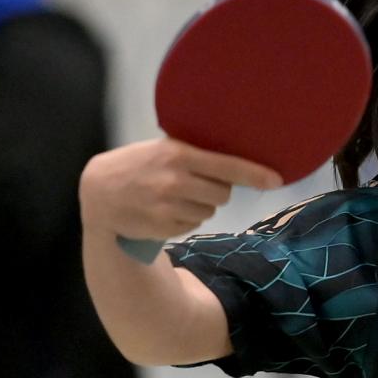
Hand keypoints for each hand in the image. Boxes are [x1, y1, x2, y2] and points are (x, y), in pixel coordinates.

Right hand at [79, 138, 281, 245]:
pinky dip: (185, 220)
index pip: (227, 165)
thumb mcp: (160, 150)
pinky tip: (164, 210)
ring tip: (171, 196)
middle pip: (223, 194)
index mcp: (177, 155)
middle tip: (192, 184)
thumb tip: (238, 162)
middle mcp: (175, 181)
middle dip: (215, 191)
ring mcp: (169, 207)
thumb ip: (194, 154)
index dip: (254, 174)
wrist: (100, 194)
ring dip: (199, 206)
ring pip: (210, 211)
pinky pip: (193, 225)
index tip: (276, 179)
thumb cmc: (137, 166)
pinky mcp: (165, 227)